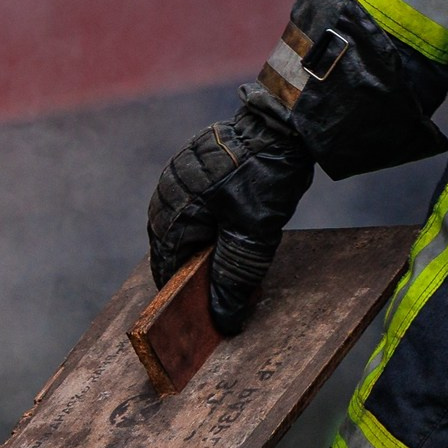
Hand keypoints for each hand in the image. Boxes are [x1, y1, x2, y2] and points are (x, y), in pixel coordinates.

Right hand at [146, 99, 314, 334]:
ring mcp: (179, 172)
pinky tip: (221, 230)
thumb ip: (232, 280)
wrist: (281, 127)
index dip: (176, 289)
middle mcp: (168, 188)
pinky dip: (200, 220)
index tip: (191, 313)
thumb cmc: (263, 179)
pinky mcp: (193, 161)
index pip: (165, 261)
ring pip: (178, 218)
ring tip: (218, 262)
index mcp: (175, 209)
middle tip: (208, 291)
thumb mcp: (251, 238)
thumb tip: (222, 320)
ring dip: (194, 242)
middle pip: (168, 239)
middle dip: (186, 266)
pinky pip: (188, 200)